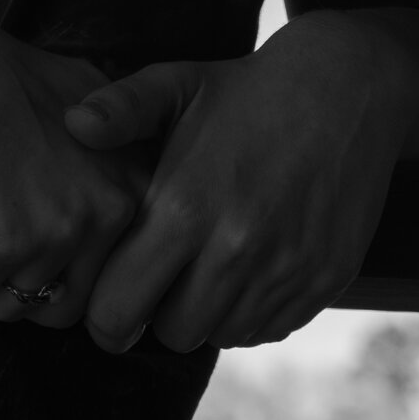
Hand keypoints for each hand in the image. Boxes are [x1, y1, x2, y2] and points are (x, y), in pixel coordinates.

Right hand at [0, 0, 146, 332]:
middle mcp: (109, 207)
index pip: (109, 267)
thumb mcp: (80, 97)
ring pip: (19, 305)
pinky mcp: (6, 243)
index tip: (19, 268)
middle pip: (68, 300)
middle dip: (20, 296)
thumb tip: (85, 224)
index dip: (60, 274)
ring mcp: (60, 227)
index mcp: (131, 179)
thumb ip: (106, 154)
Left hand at [64, 11, 412, 352]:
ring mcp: (286, 271)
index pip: (119, 306)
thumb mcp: (177, 84)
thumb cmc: (245, 88)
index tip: (108, 293)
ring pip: (221, 335)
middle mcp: (236, 250)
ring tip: (204, 262)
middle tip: (159, 275)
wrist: (347, 87)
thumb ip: (120, 110)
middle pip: (170, 334)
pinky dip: (250, 310)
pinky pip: (269, 328)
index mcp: (185, 206)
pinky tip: (247, 263)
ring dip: (205, 311)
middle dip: (155, 312)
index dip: (103, 310)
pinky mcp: (326, 282)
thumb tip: (71, 125)